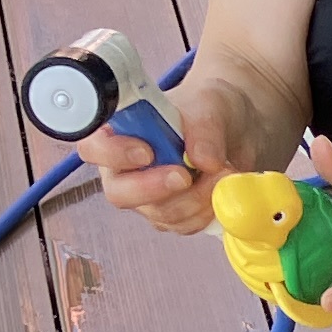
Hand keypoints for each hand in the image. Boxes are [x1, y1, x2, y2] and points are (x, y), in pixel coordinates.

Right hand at [76, 75, 265, 235]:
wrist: (236, 128)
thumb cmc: (208, 108)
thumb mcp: (210, 106)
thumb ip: (204, 129)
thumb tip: (203, 160)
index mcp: (119, 132)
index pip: (95, 147)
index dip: (114, 154)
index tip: (147, 152)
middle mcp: (125, 167)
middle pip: (120, 193)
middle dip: (156, 189)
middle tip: (186, 176)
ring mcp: (147, 195)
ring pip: (159, 214)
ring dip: (195, 199)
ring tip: (221, 171)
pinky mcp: (173, 213)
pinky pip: (184, 225)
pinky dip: (206, 211)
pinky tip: (220, 187)